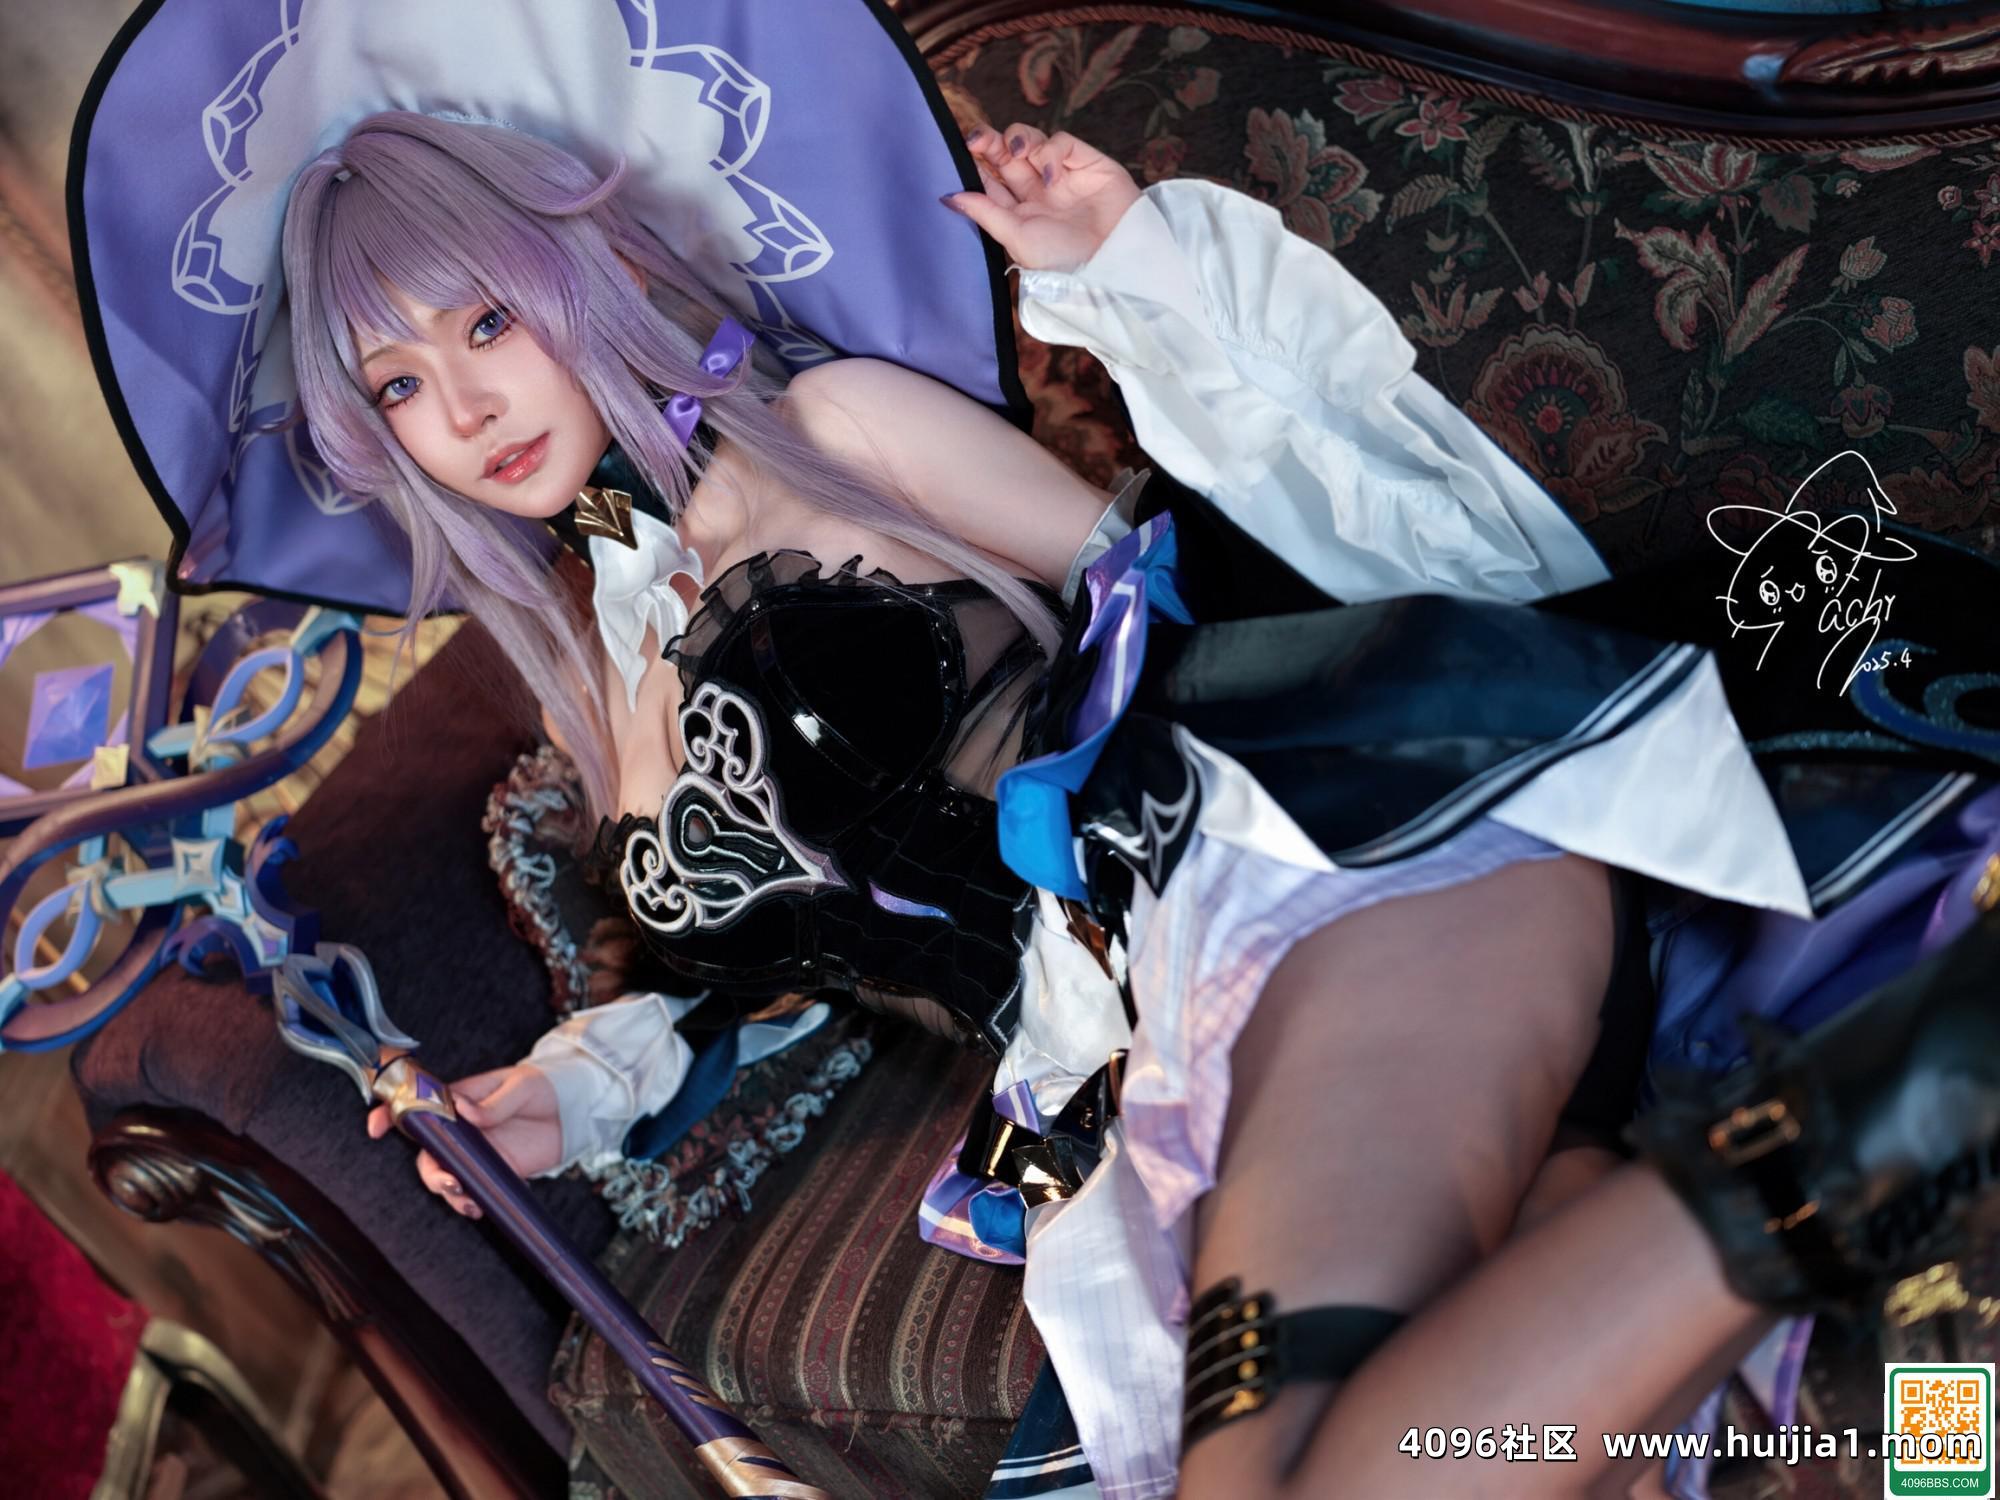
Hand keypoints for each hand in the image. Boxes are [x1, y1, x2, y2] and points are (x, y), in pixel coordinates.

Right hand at [365, 1064, 561, 1219]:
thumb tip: (465, 1110)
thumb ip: (494, 1101)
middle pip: (426, 1153)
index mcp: (458, 1101)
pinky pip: (472, 1190)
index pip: (417, 1106)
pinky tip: (479, 1205)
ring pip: (444, 1176)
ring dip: (446, 1192)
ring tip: (466, 1199)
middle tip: (449, 1181)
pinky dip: (469, 1202)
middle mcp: (460, 1130)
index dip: (390, 1115)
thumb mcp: (521, 1086)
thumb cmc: (542, 1087)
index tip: (376, 1126)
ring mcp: (475, 1152)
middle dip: (429, 1170)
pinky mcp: (494, 1170)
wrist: (574, 1110)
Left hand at [944, 124, 1141, 272]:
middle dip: (991, 142)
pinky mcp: (1087, 163)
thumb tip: (948, 197)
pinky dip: (1051, 151)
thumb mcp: (1017, 238)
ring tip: (1017, 151)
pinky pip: (1061, 142)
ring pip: (1032, 142)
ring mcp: (1062, 176)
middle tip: (978, 139)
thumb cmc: (1064, 261)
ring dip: (1018, 138)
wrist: (1113, 262)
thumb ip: (985, 213)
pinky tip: (1052, 174)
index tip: (961, 152)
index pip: (991, 180)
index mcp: (1019, 213)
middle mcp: (1038, 192)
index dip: (976, 163)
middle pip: (1007, 155)